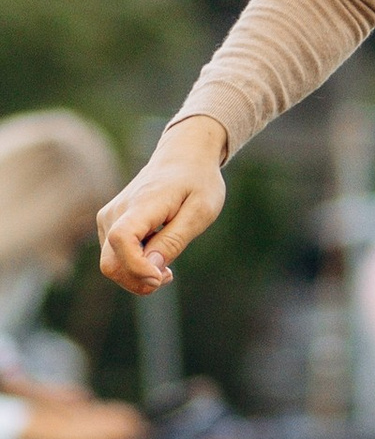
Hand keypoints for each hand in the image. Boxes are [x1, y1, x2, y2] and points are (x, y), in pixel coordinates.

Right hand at [97, 120, 227, 296]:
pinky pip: (114, 256)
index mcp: (141, 205)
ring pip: (112, 264)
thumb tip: (152, 270)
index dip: (138, 267)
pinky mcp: (108, 223)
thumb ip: (174, 240)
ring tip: (167, 266)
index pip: (122, 240)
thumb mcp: (201, 211)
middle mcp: (116, 211)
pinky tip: (156, 255)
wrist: (182, 157)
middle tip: (169, 276)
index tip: (163, 276)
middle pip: (110, 264)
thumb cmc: (197, 182)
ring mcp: (108, 217)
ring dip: (138, 275)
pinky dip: (133, 265)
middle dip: (138, 281)